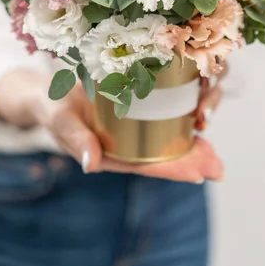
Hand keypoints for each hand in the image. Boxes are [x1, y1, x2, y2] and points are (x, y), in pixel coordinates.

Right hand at [0, 69, 224, 183]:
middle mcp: (123, 144)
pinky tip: (197, 117)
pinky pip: (159, 116)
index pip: (145, 166)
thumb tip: (91, 165)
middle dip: (190, 161)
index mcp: (108, 154)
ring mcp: (128, 128)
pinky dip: (179, 118)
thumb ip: (76, 140)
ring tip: (213, 150)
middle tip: (217, 165)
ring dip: (189, 143)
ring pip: (164, 139)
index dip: (172, 169)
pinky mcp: (132, 108)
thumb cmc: (52, 108)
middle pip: (160, 156)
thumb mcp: (61, 121)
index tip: (198, 173)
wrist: (47, 92)